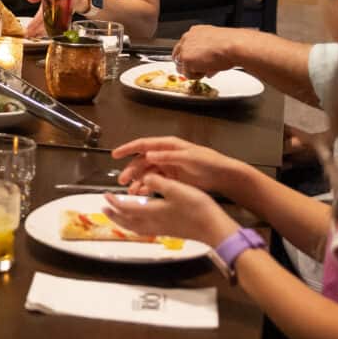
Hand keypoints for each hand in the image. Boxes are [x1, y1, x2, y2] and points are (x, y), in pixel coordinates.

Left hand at [103, 173, 238, 248]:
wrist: (213, 228)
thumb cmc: (196, 208)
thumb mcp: (176, 189)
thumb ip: (158, 182)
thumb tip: (144, 176)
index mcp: (151, 211)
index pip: (125, 208)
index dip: (114, 202)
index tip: (105, 195)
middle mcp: (152, 223)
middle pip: (126, 222)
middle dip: (114, 215)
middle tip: (105, 208)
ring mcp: (161, 229)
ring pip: (135, 228)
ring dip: (123, 221)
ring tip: (118, 215)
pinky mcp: (169, 232)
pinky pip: (144, 230)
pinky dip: (136, 225)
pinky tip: (142, 221)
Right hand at [112, 136, 244, 196]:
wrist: (222, 175)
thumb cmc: (208, 162)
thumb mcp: (188, 157)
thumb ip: (168, 156)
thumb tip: (148, 154)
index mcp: (168, 145)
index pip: (143, 145)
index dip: (128, 149)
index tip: (115, 154)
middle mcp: (165, 155)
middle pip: (142, 161)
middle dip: (130, 170)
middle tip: (122, 181)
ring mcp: (168, 167)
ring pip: (147, 173)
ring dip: (138, 181)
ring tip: (131, 191)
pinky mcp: (172, 178)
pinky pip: (155, 181)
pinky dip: (148, 187)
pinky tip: (142, 193)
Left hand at [172, 24, 244, 78]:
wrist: (234, 46)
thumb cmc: (231, 43)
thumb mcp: (217, 45)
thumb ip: (207, 54)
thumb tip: (208, 67)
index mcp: (195, 31)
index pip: (184, 46)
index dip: (190, 56)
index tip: (193, 62)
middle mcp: (187, 38)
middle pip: (178, 56)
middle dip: (187, 65)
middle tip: (197, 70)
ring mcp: (185, 48)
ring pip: (181, 66)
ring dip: (192, 71)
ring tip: (206, 70)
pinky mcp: (186, 59)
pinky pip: (187, 74)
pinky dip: (196, 76)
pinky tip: (206, 71)